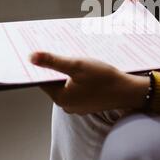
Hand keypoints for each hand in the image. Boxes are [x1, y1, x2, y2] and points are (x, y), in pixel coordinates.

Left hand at [30, 52, 149, 114]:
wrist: (128, 91)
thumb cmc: (104, 79)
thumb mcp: (77, 65)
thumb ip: (53, 62)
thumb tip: (31, 58)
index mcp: (61, 98)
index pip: (43, 81)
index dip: (42, 66)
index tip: (42, 53)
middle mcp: (67, 105)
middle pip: (55, 83)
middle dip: (57, 69)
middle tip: (61, 53)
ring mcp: (78, 106)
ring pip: (67, 86)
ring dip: (69, 74)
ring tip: (76, 61)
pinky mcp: (88, 104)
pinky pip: (78, 90)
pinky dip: (79, 80)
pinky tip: (87, 71)